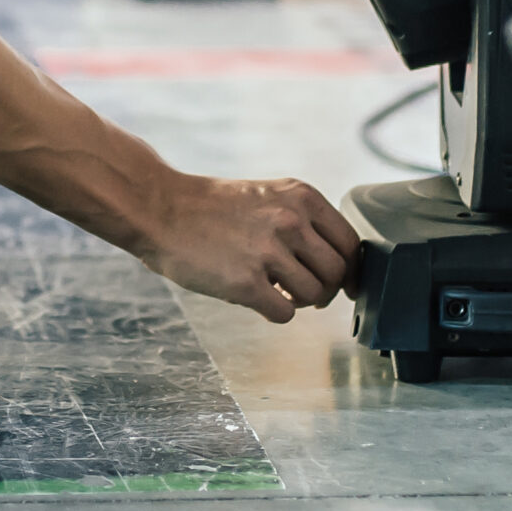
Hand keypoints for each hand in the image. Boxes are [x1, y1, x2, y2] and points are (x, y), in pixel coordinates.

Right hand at [138, 175, 361, 322]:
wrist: (160, 208)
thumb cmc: (211, 207)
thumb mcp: (268, 196)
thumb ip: (303, 222)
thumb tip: (336, 264)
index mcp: (302, 197)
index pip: (350, 243)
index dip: (349, 269)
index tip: (343, 284)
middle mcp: (291, 221)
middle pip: (338, 273)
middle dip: (326, 289)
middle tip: (303, 290)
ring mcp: (269, 252)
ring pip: (315, 295)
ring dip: (299, 301)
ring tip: (275, 290)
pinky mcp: (246, 282)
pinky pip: (285, 314)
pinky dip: (274, 312)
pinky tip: (257, 299)